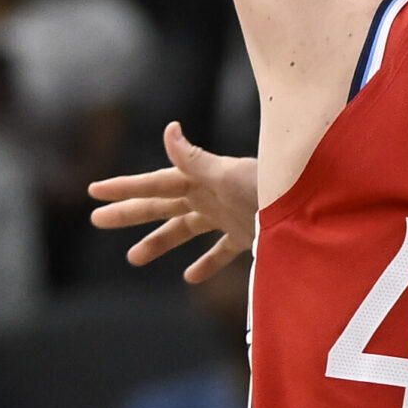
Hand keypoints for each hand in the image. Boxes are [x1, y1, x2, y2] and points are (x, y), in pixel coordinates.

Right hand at [88, 122, 262, 281]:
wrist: (314, 207)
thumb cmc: (272, 186)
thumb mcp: (229, 174)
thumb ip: (196, 159)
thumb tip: (169, 129)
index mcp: (202, 181)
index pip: (155, 184)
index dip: (125, 188)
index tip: (94, 192)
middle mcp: (211, 196)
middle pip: (162, 206)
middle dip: (130, 212)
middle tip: (96, 219)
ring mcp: (228, 214)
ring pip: (185, 230)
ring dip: (159, 242)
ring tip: (133, 258)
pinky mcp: (247, 233)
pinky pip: (221, 251)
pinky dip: (205, 263)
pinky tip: (190, 278)